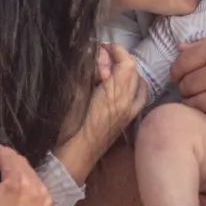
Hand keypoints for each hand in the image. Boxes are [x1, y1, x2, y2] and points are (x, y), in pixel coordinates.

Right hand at [0, 135, 54, 205]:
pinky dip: (28, 187)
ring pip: (31, 176)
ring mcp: (47, 201)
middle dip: (5, 160)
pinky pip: (39, 191)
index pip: (8, 155)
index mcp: (20, 182)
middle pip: (21, 164)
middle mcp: (39, 188)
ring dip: (16, 172)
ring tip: (0, 175)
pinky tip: (14, 192)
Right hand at [57, 46, 147, 181]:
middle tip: (102, 57)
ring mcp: (128, 115)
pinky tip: (119, 88)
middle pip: (135, 72)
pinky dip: (133, 88)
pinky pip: (138, 99)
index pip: (127, 63)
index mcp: (115, 95)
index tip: (103, 46)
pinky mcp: (125, 123)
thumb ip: (84, 71)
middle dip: (120, 60)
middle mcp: (127, 104)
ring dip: (128, 73)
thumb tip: (92, 53)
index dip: (116, 50)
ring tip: (111, 70)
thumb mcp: (72, 93)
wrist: (71, 160)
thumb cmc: (66, 128)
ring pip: (139, 86)